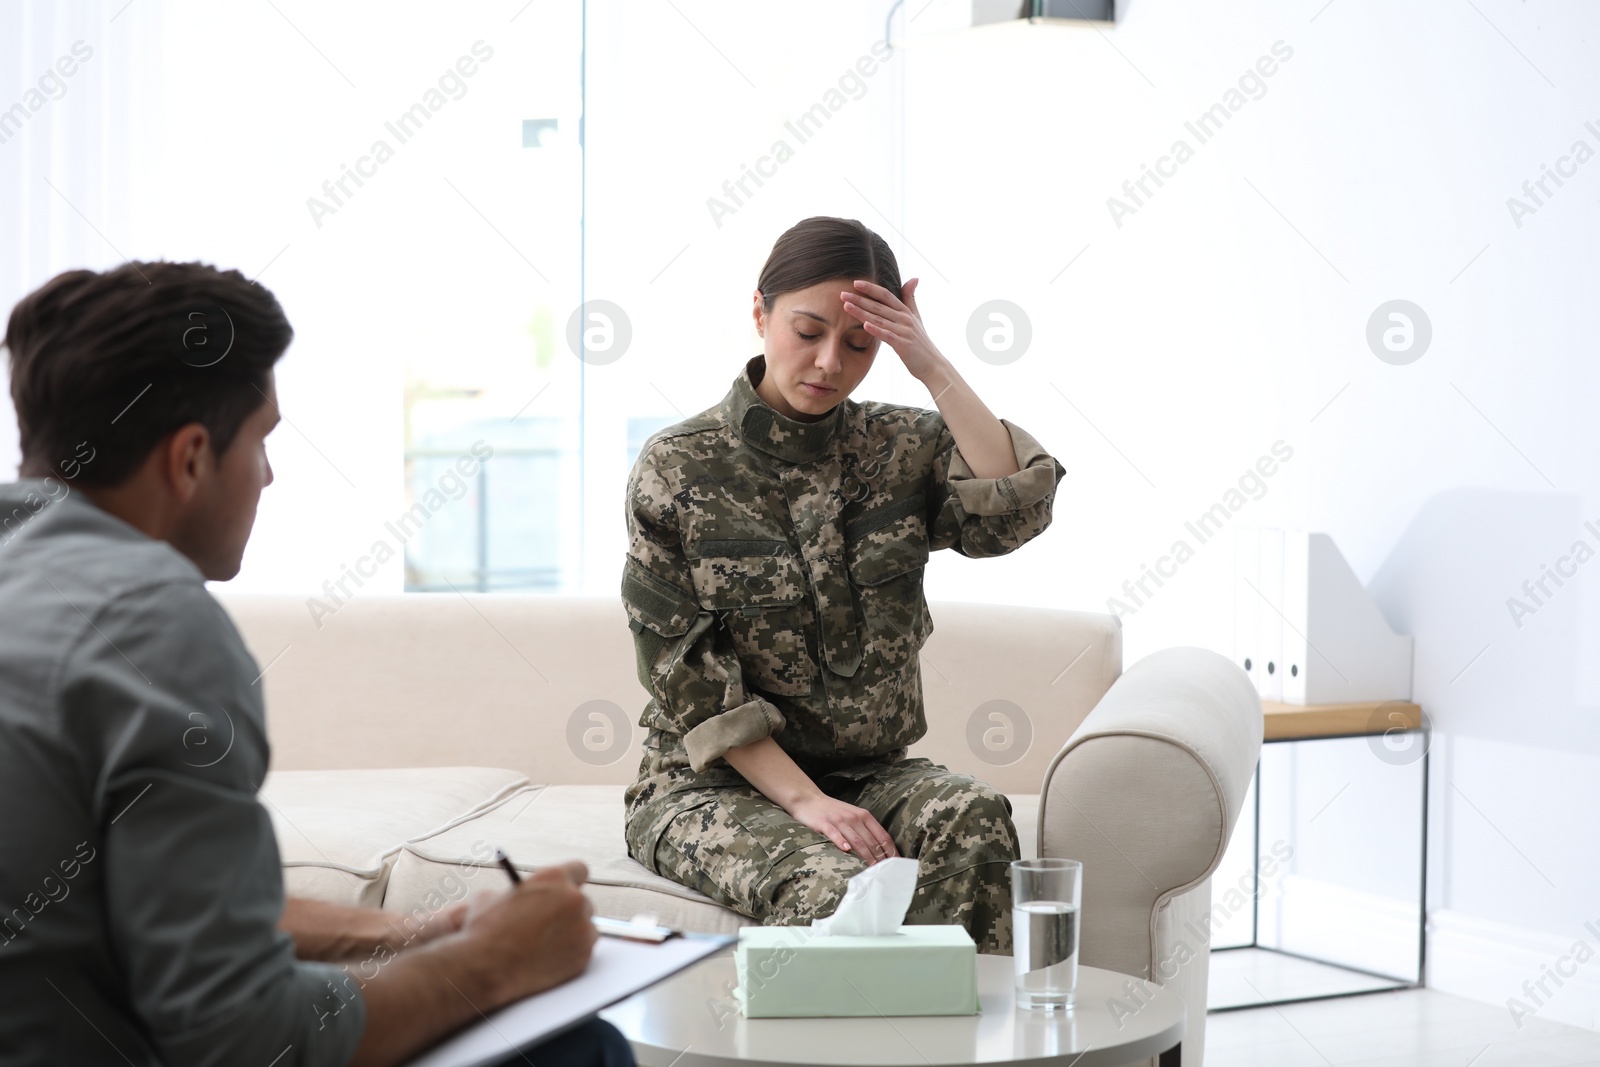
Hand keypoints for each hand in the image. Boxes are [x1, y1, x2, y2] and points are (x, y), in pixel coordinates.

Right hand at [457, 860, 596, 1003]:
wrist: (486, 967)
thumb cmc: (484, 931)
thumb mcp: (492, 897)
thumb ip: (517, 894)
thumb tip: (521, 896)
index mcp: (554, 878)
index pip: (578, 870)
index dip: (570, 881)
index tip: (565, 890)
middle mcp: (573, 899)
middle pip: (582, 902)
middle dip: (569, 912)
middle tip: (554, 923)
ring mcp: (582, 928)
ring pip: (585, 928)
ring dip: (572, 934)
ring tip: (547, 946)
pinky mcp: (583, 954)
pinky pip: (583, 951)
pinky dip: (570, 955)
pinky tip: (550, 960)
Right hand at [787, 794, 898, 864]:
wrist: (808, 799)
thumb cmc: (833, 811)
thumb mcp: (853, 816)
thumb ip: (865, 830)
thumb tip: (881, 850)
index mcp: (864, 815)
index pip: (882, 835)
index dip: (891, 851)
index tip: (896, 864)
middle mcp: (854, 817)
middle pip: (871, 841)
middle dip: (880, 859)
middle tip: (886, 874)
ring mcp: (839, 820)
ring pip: (856, 840)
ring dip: (866, 856)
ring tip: (872, 870)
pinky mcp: (824, 823)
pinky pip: (834, 833)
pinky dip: (841, 841)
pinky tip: (846, 850)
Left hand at [839, 277, 946, 384]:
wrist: (933, 364)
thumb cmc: (921, 342)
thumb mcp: (917, 317)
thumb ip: (911, 298)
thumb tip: (914, 278)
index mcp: (905, 311)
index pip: (886, 295)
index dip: (871, 288)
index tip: (855, 283)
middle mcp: (905, 319)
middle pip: (879, 306)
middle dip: (860, 299)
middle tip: (842, 294)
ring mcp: (904, 331)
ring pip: (880, 319)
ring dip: (862, 312)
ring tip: (846, 306)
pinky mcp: (904, 345)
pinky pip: (887, 336)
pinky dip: (876, 330)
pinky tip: (865, 325)